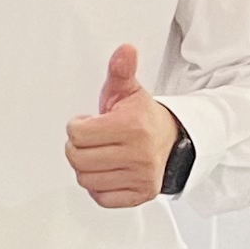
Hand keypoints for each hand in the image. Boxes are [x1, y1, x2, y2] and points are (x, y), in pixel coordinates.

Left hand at [65, 44, 180, 208]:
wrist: (173, 139)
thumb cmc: (143, 116)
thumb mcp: (129, 91)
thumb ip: (120, 70)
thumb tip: (125, 50)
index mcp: (131, 127)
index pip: (76, 133)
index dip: (78, 126)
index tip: (90, 122)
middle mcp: (138, 154)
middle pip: (76, 158)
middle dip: (79, 147)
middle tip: (93, 140)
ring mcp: (141, 176)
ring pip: (85, 179)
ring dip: (87, 167)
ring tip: (101, 154)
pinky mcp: (141, 194)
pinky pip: (101, 198)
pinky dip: (99, 187)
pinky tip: (108, 171)